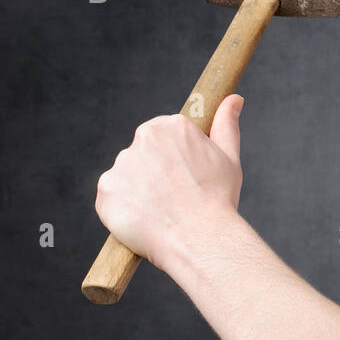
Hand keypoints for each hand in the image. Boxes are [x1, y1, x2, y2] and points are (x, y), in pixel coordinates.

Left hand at [94, 94, 244, 271]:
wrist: (200, 239)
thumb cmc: (218, 201)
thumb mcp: (229, 158)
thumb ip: (225, 125)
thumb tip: (233, 99)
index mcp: (173, 126)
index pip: (164, 134)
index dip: (175, 158)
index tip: (183, 176)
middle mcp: (143, 138)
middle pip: (143, 152)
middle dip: (154, 171)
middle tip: (174, 196)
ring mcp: (121, 164)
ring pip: (127, 175)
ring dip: (138, 189)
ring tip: (161, 211)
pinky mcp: (105, 190)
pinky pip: (111, 197)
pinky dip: (123, 208)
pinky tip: (145, 219)